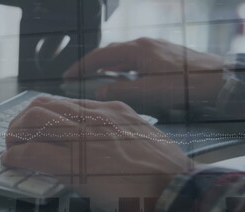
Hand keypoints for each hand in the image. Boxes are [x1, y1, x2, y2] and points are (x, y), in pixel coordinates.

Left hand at [2, 96, 192, 206]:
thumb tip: (96, 137)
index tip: (33, 124)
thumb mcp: (140, 133)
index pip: (62, 102)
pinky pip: (35, 151)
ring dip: (15, 134)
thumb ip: (116, 129)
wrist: (177, 186)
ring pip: (34, 121)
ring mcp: (84, 139)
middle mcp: (93, 118)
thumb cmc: (164, 165)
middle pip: (42, 105)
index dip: (41, 112)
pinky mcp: (77, 163)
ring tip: (11, 147)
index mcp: (109, 110)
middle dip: (22, 120)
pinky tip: (11, 161)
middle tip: (15, 135)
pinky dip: (17, 155)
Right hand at [63, 38, 223, 115]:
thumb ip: (121, 90)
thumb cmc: (186, 84)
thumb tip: (99, 92)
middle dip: (91, 65)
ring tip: (95, 80)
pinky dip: (121, 68)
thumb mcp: (149, 91)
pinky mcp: (161, 55)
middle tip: (77, 78)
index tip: (67, 75)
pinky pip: (134, 59)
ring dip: (107, 67)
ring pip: (122, 56)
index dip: (81, 66)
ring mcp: (153, 48)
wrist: (217, 78)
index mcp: (137, 50)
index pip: (100, 56)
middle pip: (109, 53)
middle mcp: (143, 45)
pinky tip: (121, 78)